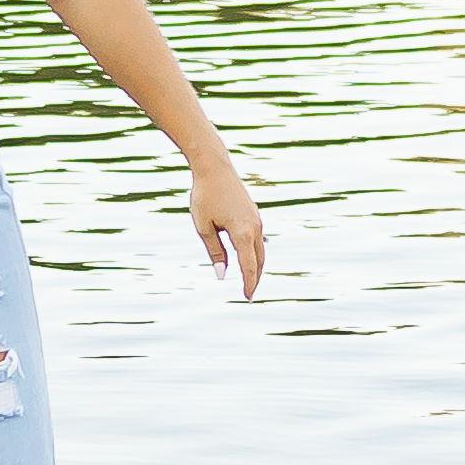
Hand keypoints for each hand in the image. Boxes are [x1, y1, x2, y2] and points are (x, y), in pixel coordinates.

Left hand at [187, 145, 265, 299]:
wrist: (214, 167)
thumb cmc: (205, 196)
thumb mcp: (204, 227)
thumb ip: (215, 252)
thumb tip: (222, 274)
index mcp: (242, 233)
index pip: (249, 266)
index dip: (249, 283)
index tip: (247, 298)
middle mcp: (255, 227)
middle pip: (259, 260)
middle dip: (255, 277)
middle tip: (249, 293)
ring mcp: (256, 220)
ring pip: (260, 249)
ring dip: (256, 265)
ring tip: (249, 279)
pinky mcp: (254, 214)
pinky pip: (257, 239)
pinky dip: (255, 252)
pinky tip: (247, 257)